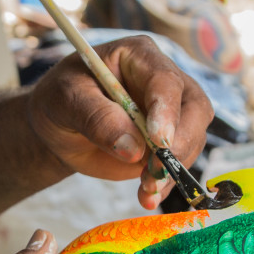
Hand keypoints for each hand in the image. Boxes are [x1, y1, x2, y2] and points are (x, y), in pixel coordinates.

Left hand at [26, 36, 212, 208]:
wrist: (60, 126)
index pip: (165, 80)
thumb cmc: (61, 99)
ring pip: (192, 138)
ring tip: (145, 191)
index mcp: (139, 55)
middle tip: (155, 172)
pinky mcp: (169, 141)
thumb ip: (97, 118)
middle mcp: (164, 80)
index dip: (166, 111)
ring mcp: (171, 112)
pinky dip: (167, 182)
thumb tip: (133, 149)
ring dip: (173, 169)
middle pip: (194, 109)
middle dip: (180, 144)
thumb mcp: (66, 100)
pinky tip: (147, 197)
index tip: (158, 141)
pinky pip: (180, 161)